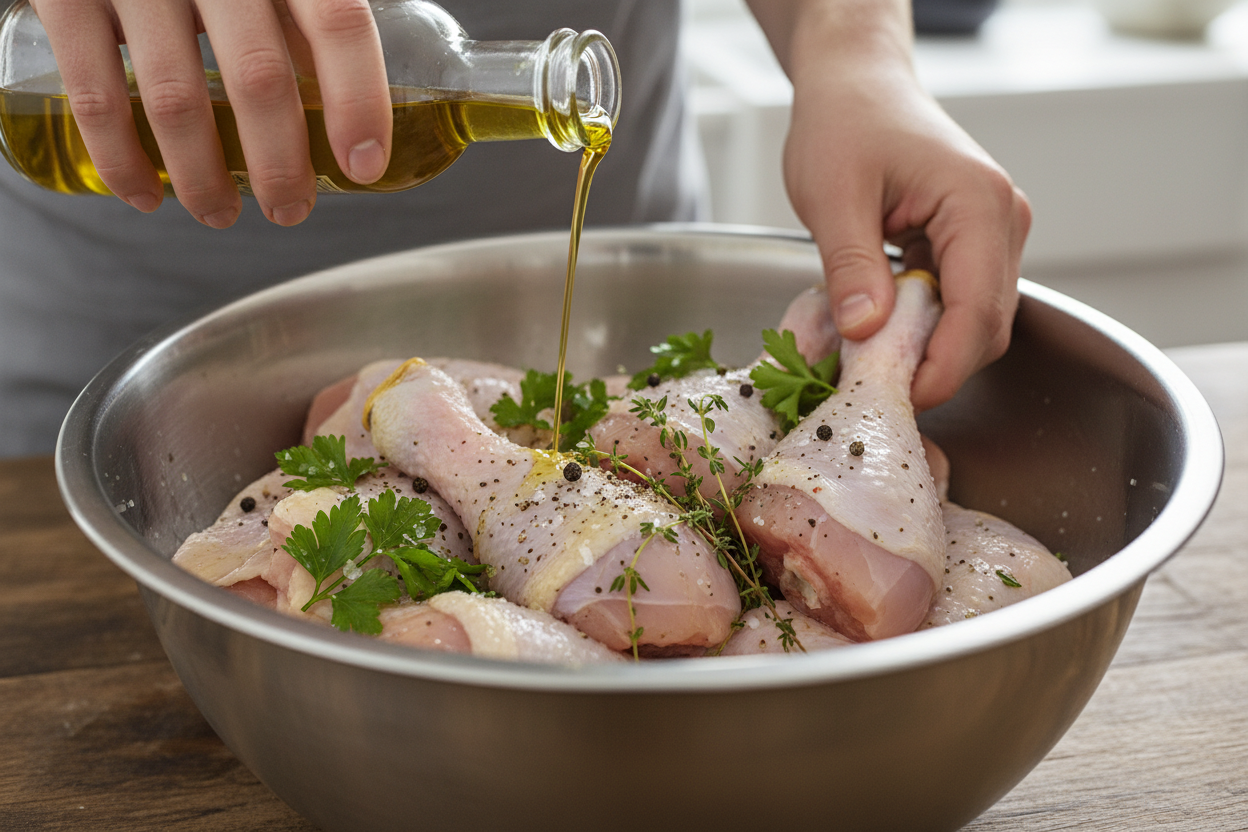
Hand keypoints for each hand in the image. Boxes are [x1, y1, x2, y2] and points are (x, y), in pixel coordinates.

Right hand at [29, 0, 392, 226]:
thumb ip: (305, 19)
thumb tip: (347, 115)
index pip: (338, 23)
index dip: (359, 101)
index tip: (364, 166)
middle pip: (260, 77)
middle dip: (279, 163)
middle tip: (290, 209)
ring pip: (176, 100)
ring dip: (203, 177)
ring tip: (220, 214)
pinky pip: (96, 93)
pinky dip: (121, 160)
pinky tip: (145, 195)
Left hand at [747, 0, 1030, 409]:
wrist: (856, 86)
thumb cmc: (846, 122)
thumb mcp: (833, 196)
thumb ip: (852, 267)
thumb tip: (866, 334)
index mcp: (979, 204)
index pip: (979, 313)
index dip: (943, 368)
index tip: (898, 399)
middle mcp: (1003, 220)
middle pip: (987, 328)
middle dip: (935, 367)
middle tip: (873, 390)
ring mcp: (993, 234)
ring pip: (976, 322)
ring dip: (928, 350)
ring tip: (868, 361)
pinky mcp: (971, 245)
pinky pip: (958, 303)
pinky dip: (923, 328)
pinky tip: (879, 331)